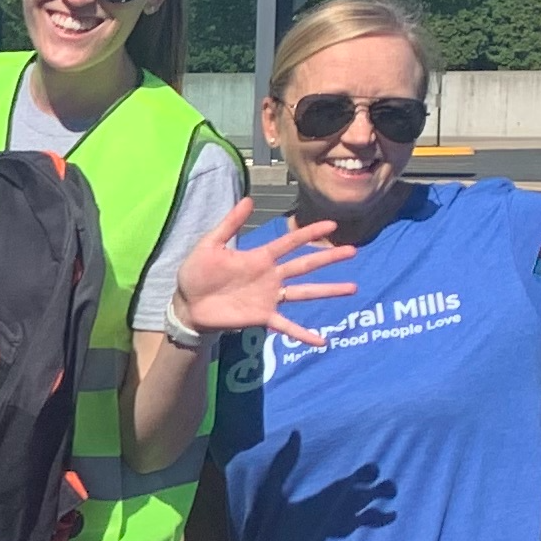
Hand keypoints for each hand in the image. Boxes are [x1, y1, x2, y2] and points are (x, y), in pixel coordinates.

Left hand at [172, 200, 359, 346]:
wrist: (186, 304)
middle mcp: (270, 276)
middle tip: (353, 251)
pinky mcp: (263, 317)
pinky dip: (304, 334)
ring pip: (304, 292)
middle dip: (328, 258)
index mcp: (259, 257)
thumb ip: (229, 224)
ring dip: (328, 290)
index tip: (332, 225)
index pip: (290, 242)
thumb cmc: (196, 273)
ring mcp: (269, 297)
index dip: (310, 233)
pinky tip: (322, 341)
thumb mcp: (210, 245)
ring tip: (353, 288)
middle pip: (305, 265)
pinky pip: (287, 325)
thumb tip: (249, 199)